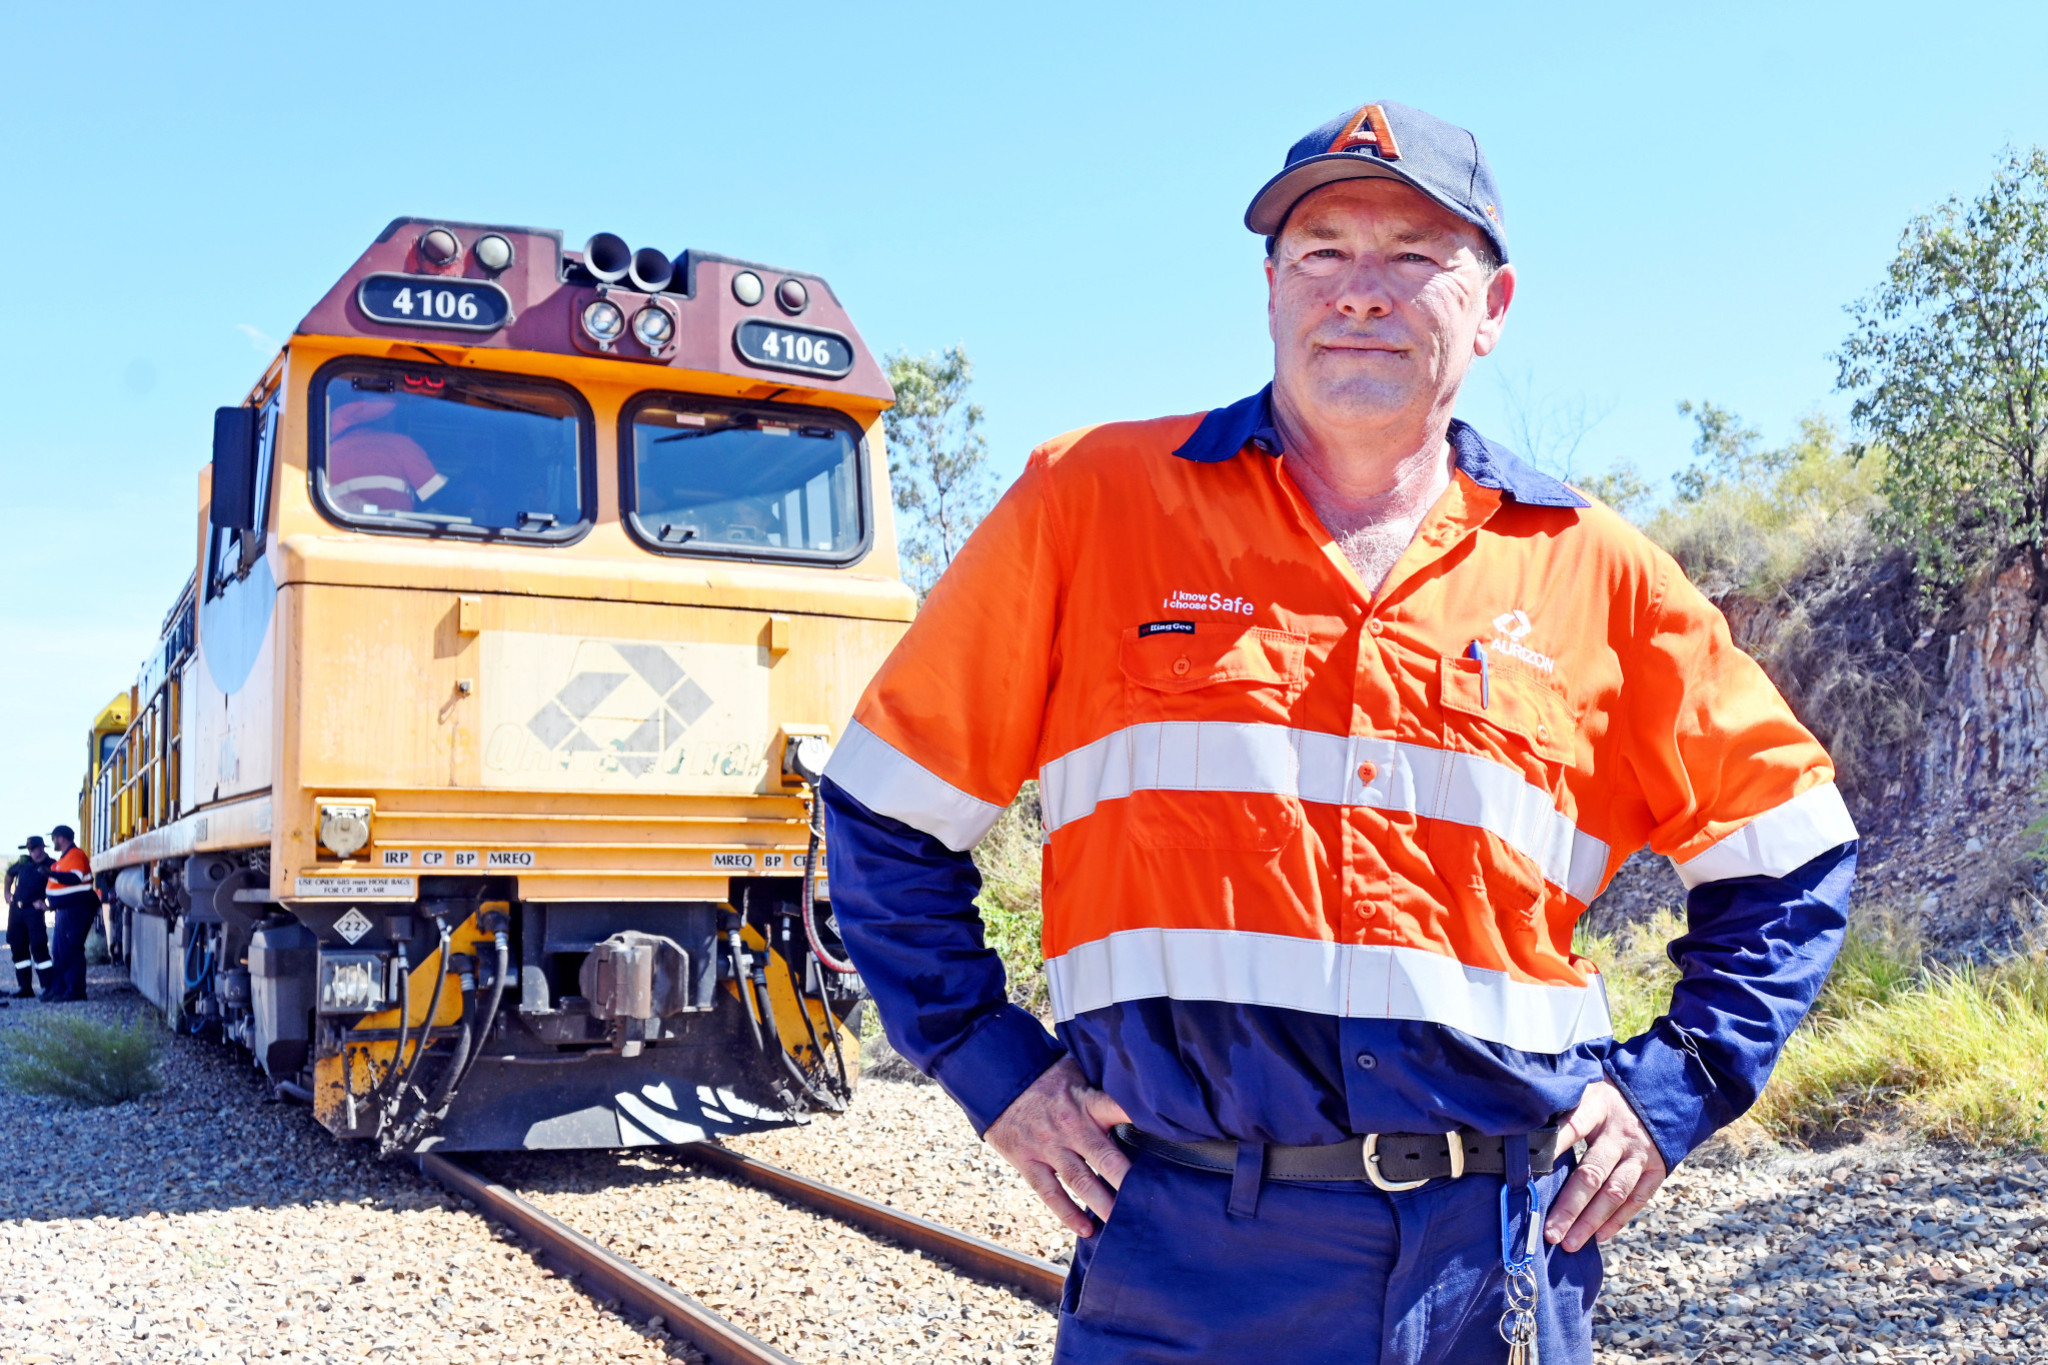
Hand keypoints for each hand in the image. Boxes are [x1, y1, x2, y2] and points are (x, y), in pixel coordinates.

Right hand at [984, 1056, 1132, 1235]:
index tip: (1168, 1141)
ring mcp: (1047, 1146)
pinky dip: (1068, 1214)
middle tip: (1149, 1201)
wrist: (996, 1080)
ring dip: (1103, 1203)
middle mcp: (1069, 1126)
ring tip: (1122, 1222)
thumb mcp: (1076, 1071)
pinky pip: (1050, 1192)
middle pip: (1104, 1156)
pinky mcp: (1027, 1161)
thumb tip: (1139, 1089)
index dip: (1141, 1123)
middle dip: (1127, 1180)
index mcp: (1086, 1101)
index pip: (1119, 1109)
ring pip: (1080, 1180)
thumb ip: (1102, 1087)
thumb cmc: (1045, 1077)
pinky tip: (1087, 1229)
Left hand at [1544, 1080, 1667, 1251]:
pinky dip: (1617, 1221)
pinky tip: (1598, 1237)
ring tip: (1570, 1243)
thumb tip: (1521, 1136)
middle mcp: (1621, 1134)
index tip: (1531, 1166)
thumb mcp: (1582, 1091)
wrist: (1654, 1095)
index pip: (1573, 1126)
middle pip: (1593, 1173)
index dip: (1554, 1145)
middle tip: (1550, 1231)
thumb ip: (1559, 1111)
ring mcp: (1641, 1154)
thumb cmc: (1604, 1097)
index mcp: (1597, 1107)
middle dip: (1570, 1206)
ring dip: (1591, 1221)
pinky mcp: (1657, 1170)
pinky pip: (1636, 1200)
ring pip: (1614, 1193)